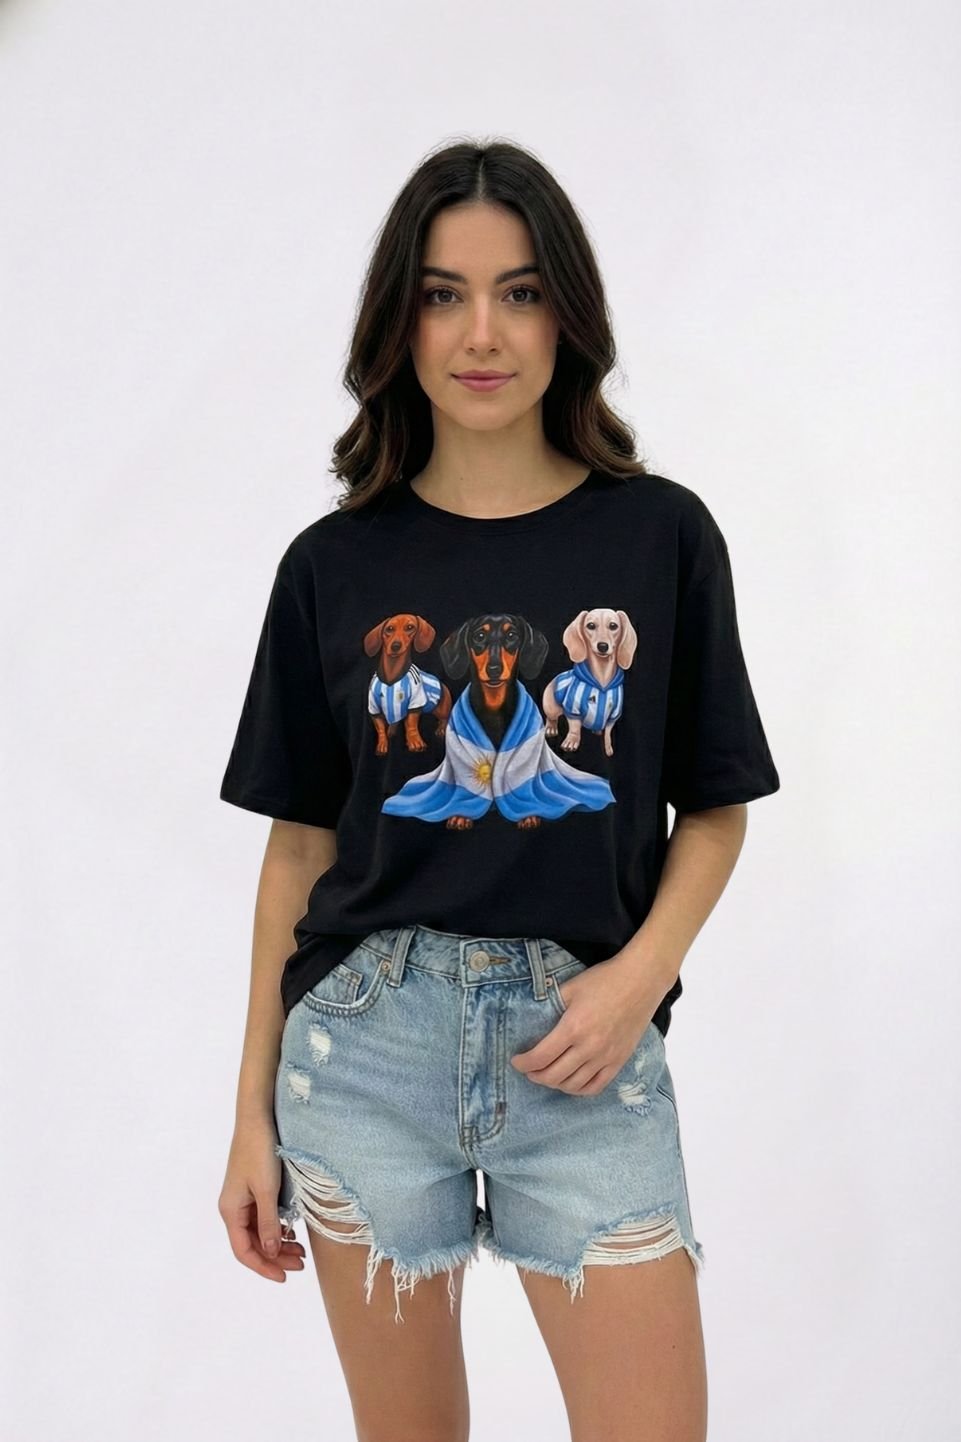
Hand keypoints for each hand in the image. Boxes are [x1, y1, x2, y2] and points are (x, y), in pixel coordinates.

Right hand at [218, 1113, 306, 1281]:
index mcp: (230, 1211)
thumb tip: (271, 1253)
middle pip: (252, 1244)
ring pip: (260, 1232)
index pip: (243, 1251)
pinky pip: (264, 1218)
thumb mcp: (267, 1190)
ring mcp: (243, 1199)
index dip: (263, 1267)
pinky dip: (278, 1228)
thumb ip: (269, 1223)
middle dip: (275, 1257)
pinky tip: (294, 1232)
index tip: (285, 1277)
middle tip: (301, 1265)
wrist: (257, 1118)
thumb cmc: (260, 1151)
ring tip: (301, 1252)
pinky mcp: (253, 1189)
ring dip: (278, 1244)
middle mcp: (234, 1208)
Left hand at [510, 953, 666, 1094]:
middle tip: (528, 1069)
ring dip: (555, 1084)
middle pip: (554, 1075)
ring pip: (573, 1085)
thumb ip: (550, 1004)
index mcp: (573, 1028)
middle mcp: (589, 1047)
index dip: (523, 1063)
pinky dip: (579, 1090)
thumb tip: (532, 1016)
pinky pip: (596, 1086)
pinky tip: (570, 1083)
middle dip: (535, 1075)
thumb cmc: (605, 980)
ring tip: (547, 1075)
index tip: (516, 1061)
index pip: (541, 1057)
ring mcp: (606, 1057)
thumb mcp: (571, 988)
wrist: (641, 981)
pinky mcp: (619, 1061)